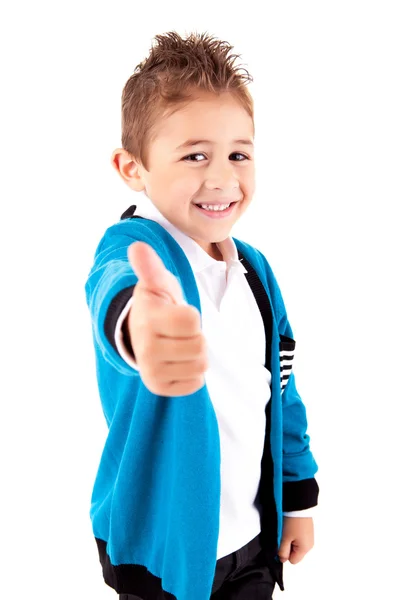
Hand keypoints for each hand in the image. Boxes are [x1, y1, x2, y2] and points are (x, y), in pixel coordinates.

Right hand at [126, 241, 208, 396]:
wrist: (140, 333)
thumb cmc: (157, 305)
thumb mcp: (156, 284)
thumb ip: (150, 267)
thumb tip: (137, 247)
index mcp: (148, 320)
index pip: (192, 321)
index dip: (191, 315)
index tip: (176, 312)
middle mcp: (146, 349)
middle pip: (200, 346)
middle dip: (196, 336)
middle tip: (179, 332)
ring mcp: (151, 372)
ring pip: (200, 366)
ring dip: (196, 354)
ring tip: (179, 344)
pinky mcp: (159, 388)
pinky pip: (196, 383)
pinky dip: (192, 373)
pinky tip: (177, 361)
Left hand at [278, 517, 313, 564]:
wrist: (299, 505)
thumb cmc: (293, 521)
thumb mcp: (285, 538)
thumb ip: (282, 551)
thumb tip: (282, 560)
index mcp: (305, 549)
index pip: (293, 561)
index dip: (285, 554)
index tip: (281, 543)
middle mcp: (309, 545)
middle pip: (294, 553)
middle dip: (287, 546)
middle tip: (284, 535)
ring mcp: (309, 537)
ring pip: (295, 544)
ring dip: (290, 539)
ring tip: (288, 529)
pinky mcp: (307, 530)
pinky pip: (298, 537)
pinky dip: (293, 533)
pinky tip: (291, 526)